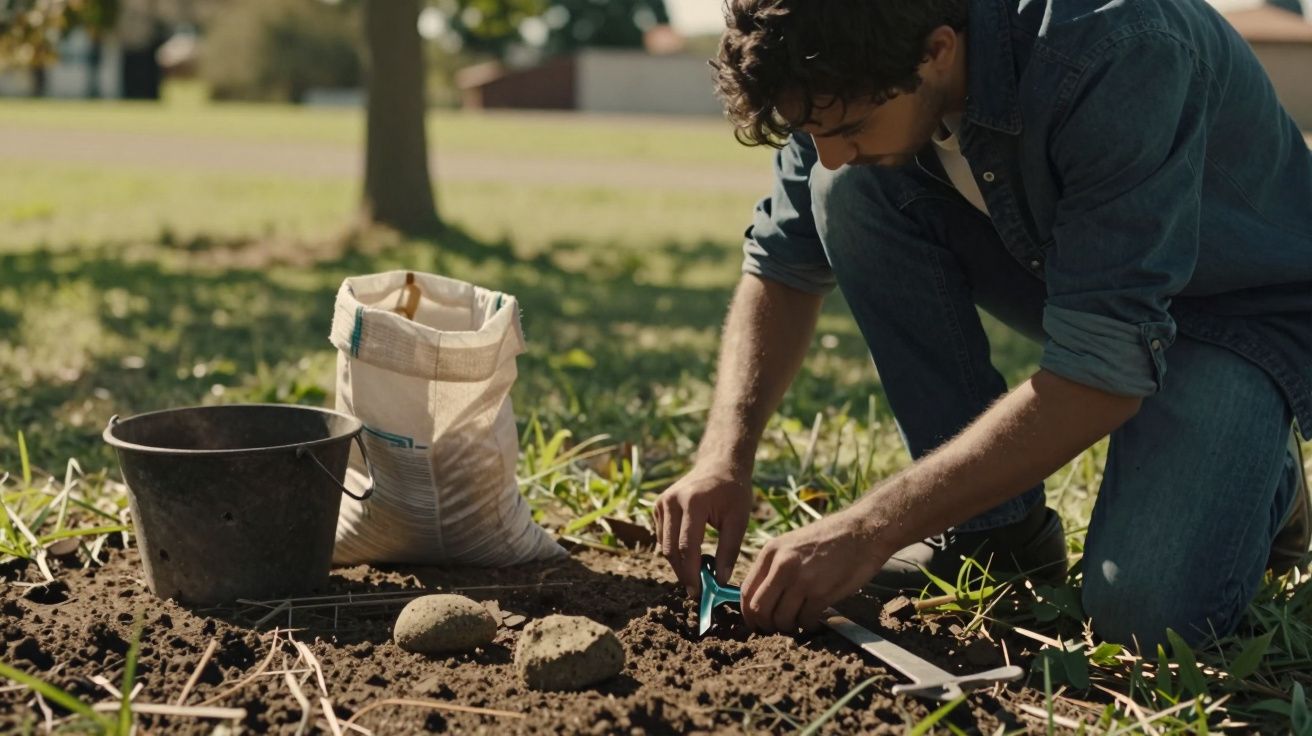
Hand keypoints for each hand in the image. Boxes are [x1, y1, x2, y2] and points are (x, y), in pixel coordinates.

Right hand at [653, 465, 752, 598]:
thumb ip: (729, 551)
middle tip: (696, 591)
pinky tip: (691, 556)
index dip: (692, 573)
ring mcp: (662, 503)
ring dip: (678, 564)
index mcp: (693, 502)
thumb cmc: (733, 492)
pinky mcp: (658, 506)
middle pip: (670, 549)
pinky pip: (662, 536)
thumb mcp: (739, 520)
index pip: (687, 546)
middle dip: (683, 573)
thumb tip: (721, 581)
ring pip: (664, 545)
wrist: (720, 464)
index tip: (699, 593)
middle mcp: (672, 501)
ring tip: (697, 575)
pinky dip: (674, 550)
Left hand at [740, 507, 886, 633]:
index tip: (756, 623)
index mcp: (771, 552)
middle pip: (759, 609)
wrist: (862, 531)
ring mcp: (801, 580)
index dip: (748, 613)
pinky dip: (808, 625)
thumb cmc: (828, 539)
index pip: (746, 591)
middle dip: (765, 625)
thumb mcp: (792, 545)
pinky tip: (814, 620)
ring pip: (781, 619)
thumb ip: (774, 567)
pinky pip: (805, 620)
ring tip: (798, 622)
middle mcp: (781, 566)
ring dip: (788, 627)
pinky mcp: (821, 593)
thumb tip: (761, 597)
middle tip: (777, 629)